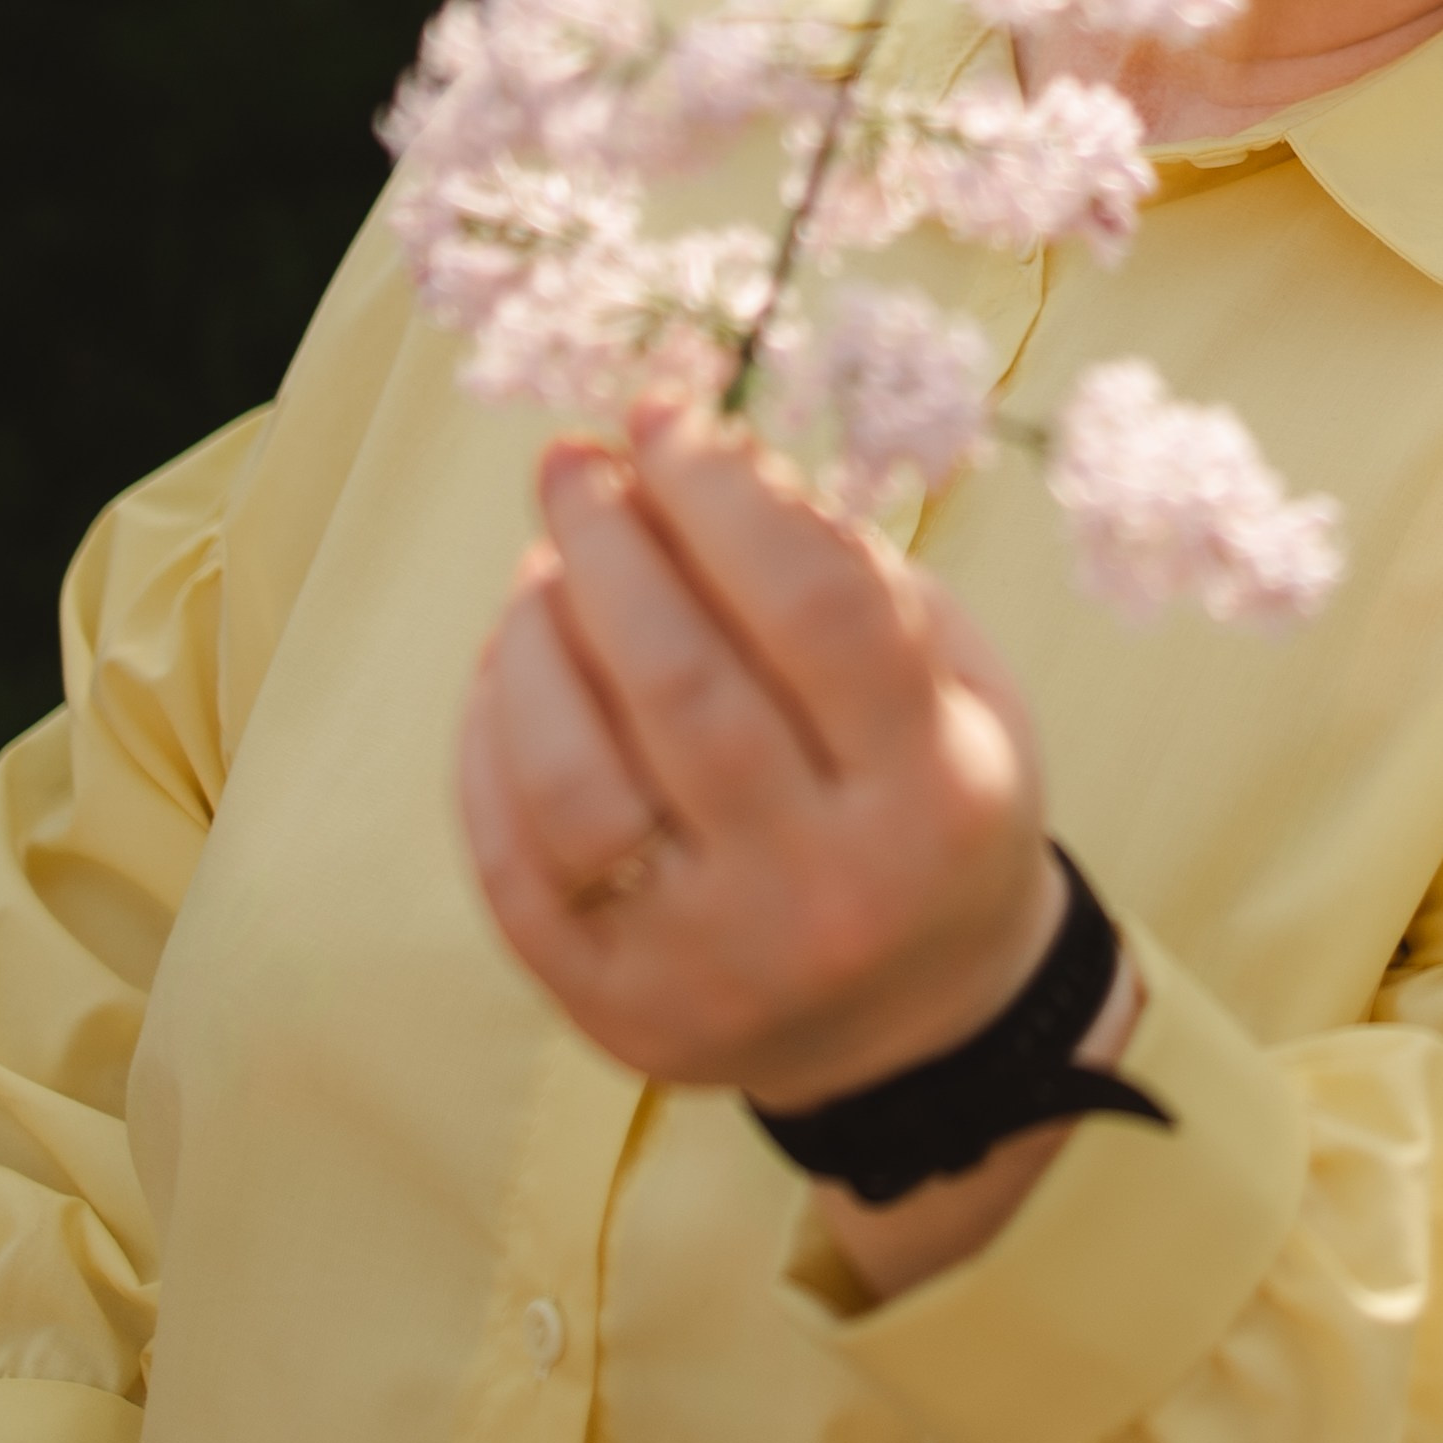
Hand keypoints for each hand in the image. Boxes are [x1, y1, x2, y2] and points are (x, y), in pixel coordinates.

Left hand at [460, 394, 1064, 1118]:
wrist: (927, 1025)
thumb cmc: (932, 805)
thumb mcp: (952, 680)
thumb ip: (843, 567)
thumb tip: (700, 451)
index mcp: (936, 793)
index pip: (814, 608)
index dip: (723, 490)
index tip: (668, 417)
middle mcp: (827, 890)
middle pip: (682, 683)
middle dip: (608, 541)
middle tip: (574, 464)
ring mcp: (715, 965)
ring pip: (577, 782)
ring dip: (535, 642)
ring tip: (541, 572)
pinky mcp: (620, 1012)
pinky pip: (514, 865)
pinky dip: (490, 746)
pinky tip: (509, 669)